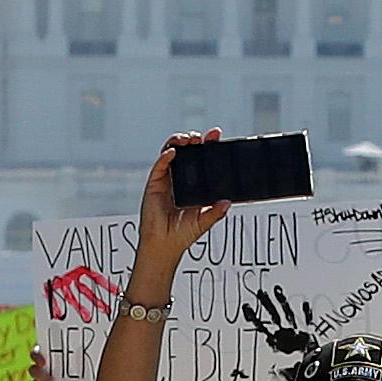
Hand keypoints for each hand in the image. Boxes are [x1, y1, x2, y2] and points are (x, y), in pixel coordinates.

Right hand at [136, 135, 221, 273]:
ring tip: (188, 140)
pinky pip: (159, 166)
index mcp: (194, 183)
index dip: (208, 145)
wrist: (165, 245)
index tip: (216, 135)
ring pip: (170, 152)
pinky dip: (165, 157)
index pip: (202, 159)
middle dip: (193, 140)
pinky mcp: (154, 184)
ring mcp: (167, 179)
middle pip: (186, 151)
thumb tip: (227, 202)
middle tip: (201, 138)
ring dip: (178, 142)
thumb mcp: (204, 222)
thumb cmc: (182, 233)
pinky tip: (173, 153)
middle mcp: (180, 178)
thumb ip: (215, 212)